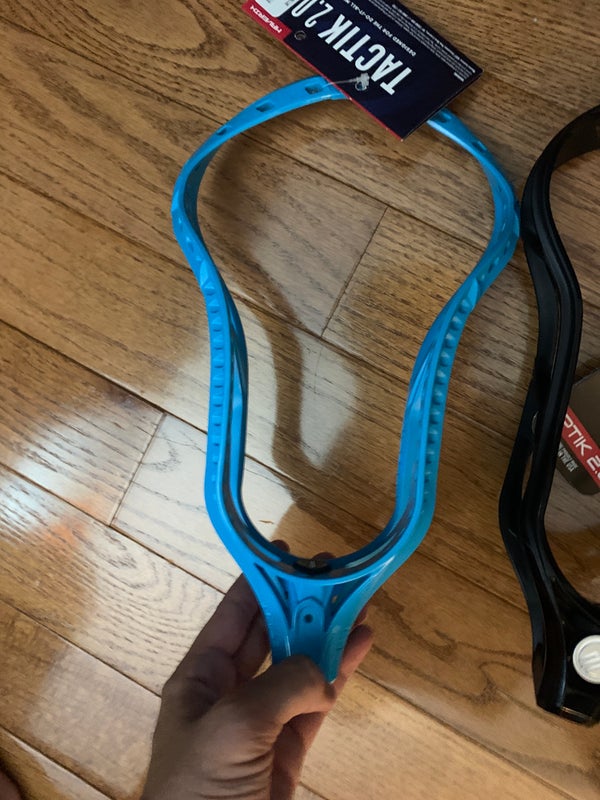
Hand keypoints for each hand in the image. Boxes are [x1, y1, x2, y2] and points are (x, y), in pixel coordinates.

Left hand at [142, 565, 372, 799]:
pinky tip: (358, 647)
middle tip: (335, 573)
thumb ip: (279, 686)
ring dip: (327, 635)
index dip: (259, 583)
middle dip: (300, 604)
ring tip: (358, 601)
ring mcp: (262, 722)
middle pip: (270, 636)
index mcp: (199, 678)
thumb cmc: (201, 788)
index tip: (289, 554)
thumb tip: (321, 674)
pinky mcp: (289, 752)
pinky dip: (338, 674)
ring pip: (299, 666)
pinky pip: (317, 702)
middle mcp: (230, 693)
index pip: (233, 618)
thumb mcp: (233, 726)